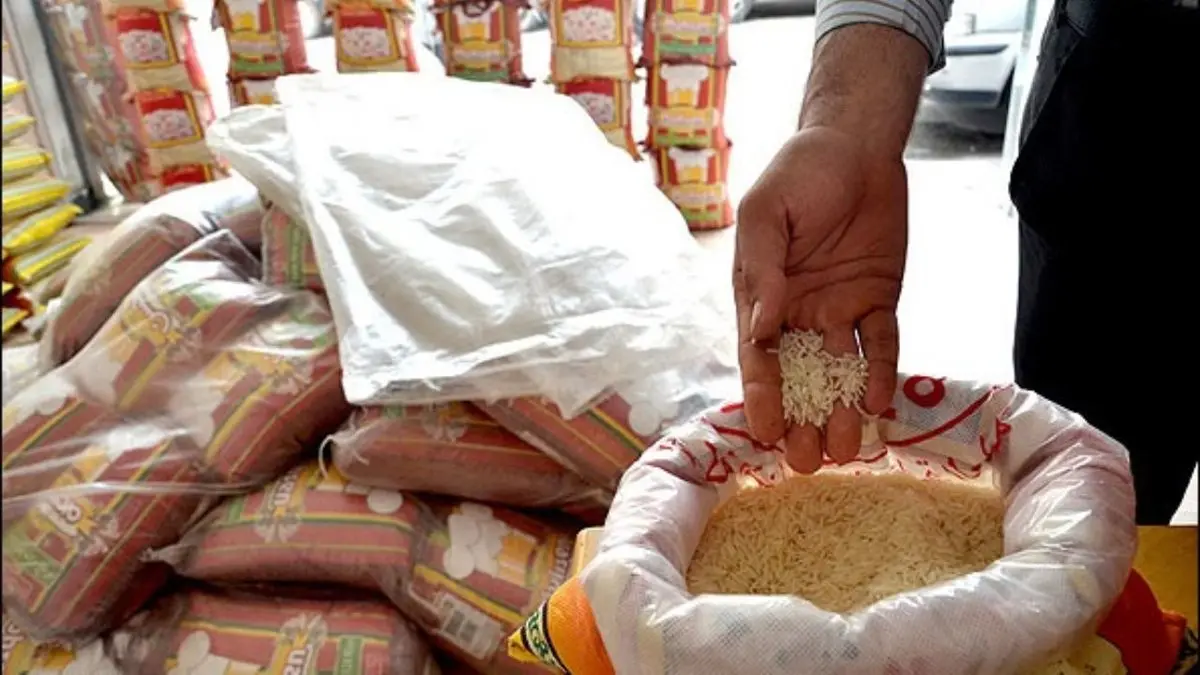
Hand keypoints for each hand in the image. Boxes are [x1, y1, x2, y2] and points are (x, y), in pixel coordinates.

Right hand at [734, 125, 906, 471]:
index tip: (765, 433)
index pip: (759, 356)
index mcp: (760, 296)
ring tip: (842, 451)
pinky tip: (876, 405)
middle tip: (804, 462)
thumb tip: (762, 327)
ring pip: (838, 372)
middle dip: (799, 420)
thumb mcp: (767, 214)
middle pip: (797, 377)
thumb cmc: (800, 172)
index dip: (761, 396)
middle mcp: (796, 313)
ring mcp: (837, 310)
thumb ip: (763, 270)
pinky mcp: (876, 301)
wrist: (856, 144)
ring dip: (838, 411)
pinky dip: (880, 374)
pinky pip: (879, 345)